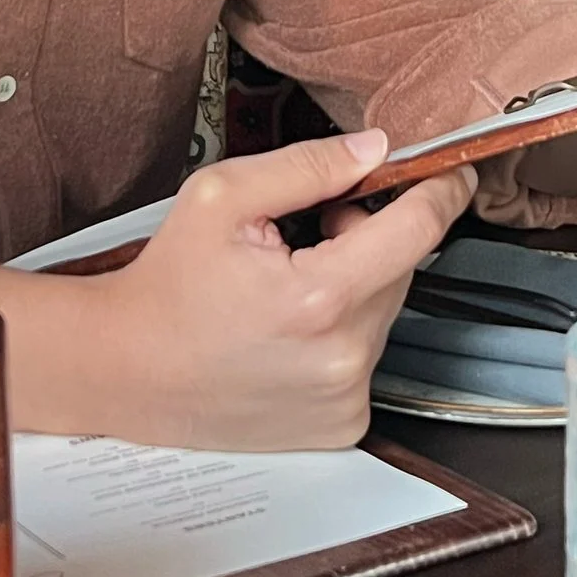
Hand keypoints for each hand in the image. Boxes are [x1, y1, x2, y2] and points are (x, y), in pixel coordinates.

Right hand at [95, 127, 474, 448]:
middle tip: (311, 231)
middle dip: (369, 239)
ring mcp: (343, 399)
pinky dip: (343, 335)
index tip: (452, 172)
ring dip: (355, 288)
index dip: (440, 191)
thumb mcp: (222, 197)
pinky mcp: (339, 425)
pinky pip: (367, 358)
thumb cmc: (166, 286)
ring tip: (287, 287)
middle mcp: (342, 357)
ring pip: (384, 313)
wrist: (124, 370)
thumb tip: (375, 151)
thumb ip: (307, 166)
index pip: (417, 231)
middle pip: (399, 270)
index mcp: (320, 297)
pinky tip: (290, 332)